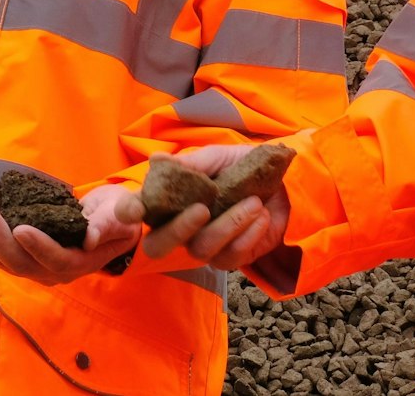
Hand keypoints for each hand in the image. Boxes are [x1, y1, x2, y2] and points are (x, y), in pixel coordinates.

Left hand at [0, 185, 140, 285]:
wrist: (110, 221)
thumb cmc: (118, 216)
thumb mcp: (121, 216)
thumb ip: (107, 225)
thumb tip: (91, 238)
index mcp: (79, 263)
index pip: (55, 260)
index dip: (38, 246)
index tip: (20, 227)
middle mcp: (52, 271)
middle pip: (20, 262)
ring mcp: (34, 264)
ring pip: (2, 258)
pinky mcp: (22, 253)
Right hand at [133, 146, 288, 271]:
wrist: (285, 182)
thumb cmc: (243, 166)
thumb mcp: (219, 157)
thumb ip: (191, 163)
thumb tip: (156, 161)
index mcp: (170, 199)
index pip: (137, 211)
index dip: (129, 212)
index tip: (133, 209)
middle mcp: (180, 226)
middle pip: (158, 245)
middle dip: (179, 229)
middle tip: (203, 209)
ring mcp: (203, 245)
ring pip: (200, 249)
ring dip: (229, 224)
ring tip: (253, 202)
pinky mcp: (229, 258)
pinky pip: (230, 257)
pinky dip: (248, 234)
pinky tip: (261, 216)